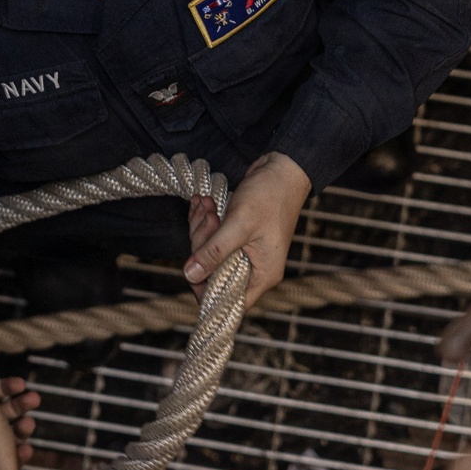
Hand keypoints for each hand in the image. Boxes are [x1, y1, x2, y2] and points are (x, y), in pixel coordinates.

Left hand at [184, 152, 311, 309]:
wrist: (281, 168)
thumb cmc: (269, 196)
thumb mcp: (239, 224)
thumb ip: (214, 251)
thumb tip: (189, 275)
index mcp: (262, 275)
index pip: (229, 301)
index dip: (207, 292)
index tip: (191, 269)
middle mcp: (254, 267)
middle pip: (213, 273)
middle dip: (203, 244)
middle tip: (209, 217)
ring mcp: (245, 251)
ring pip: (209, 252)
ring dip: (202, 226)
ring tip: (206, 203)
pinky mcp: (237, 235)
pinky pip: (213, 236)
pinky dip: (205, 220)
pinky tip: (203, 202)